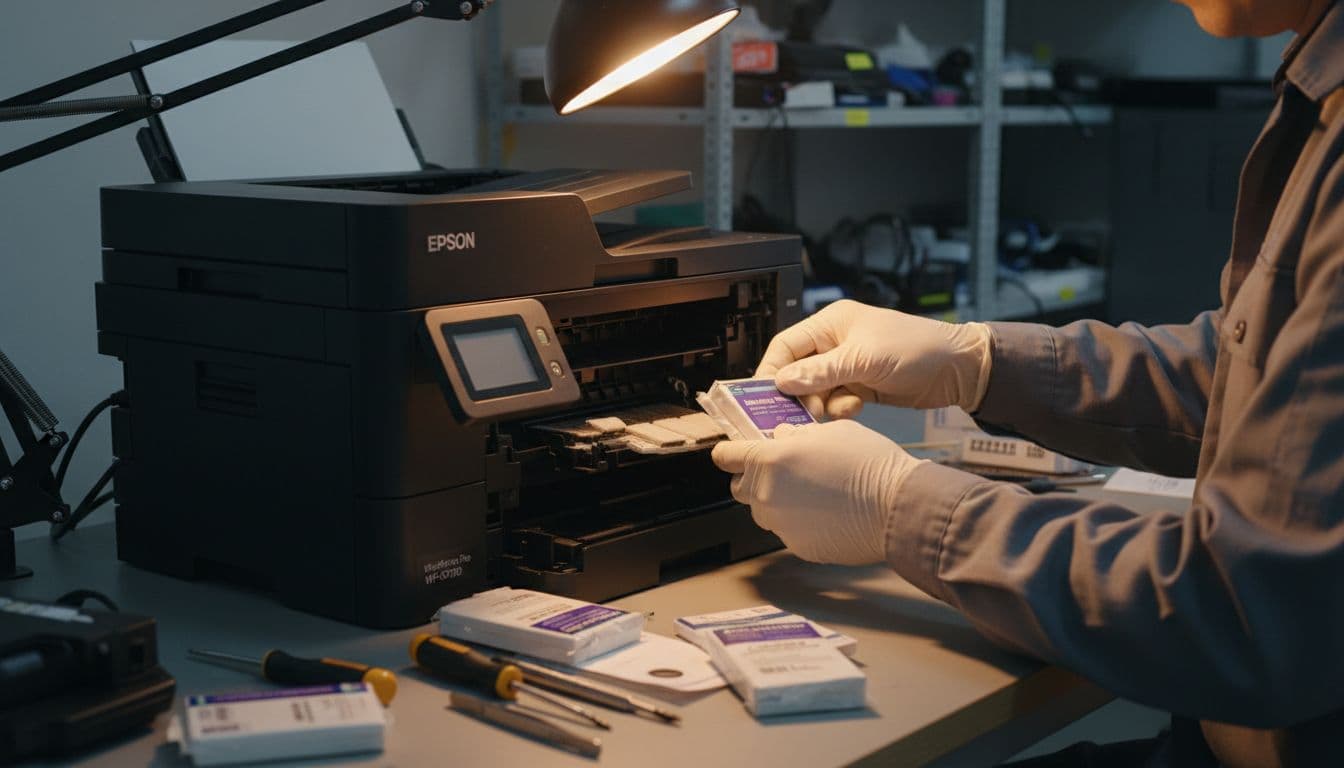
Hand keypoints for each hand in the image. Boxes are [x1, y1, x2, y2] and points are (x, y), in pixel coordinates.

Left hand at [710, 420, 924, 564]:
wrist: (897, 507)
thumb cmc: (869, 463)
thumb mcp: (832, 431)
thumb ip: (798, 435)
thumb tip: (783, 436)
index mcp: (769, 460)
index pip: (726, 456)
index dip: (729, 453)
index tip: (731, 453)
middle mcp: (767, 495)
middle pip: (741, 487)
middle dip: (754, 478)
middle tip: (782, 471)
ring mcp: (780, 525)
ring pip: (764, 511)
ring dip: (777, 501)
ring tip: (812, 493)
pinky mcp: (797, 547)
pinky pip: (788, 531)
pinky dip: (800, 523)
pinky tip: (826, 513)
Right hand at [757, 300, 992, 418]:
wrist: (958, 369)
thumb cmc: (917, 349)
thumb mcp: (864, 360)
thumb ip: (821, 372)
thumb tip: (783, 382)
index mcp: (831, 324)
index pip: (787, 345)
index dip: (772, 370)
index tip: (764, 397)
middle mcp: (835, 344)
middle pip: (798, 371)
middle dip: (798, 394)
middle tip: (799, 415)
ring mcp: (848, 366)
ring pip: (815, 390)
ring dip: (821, 404)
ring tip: (836, 410)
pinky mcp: (860, 386)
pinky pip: (835, 401)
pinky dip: (839, 409)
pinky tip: (854, 408)